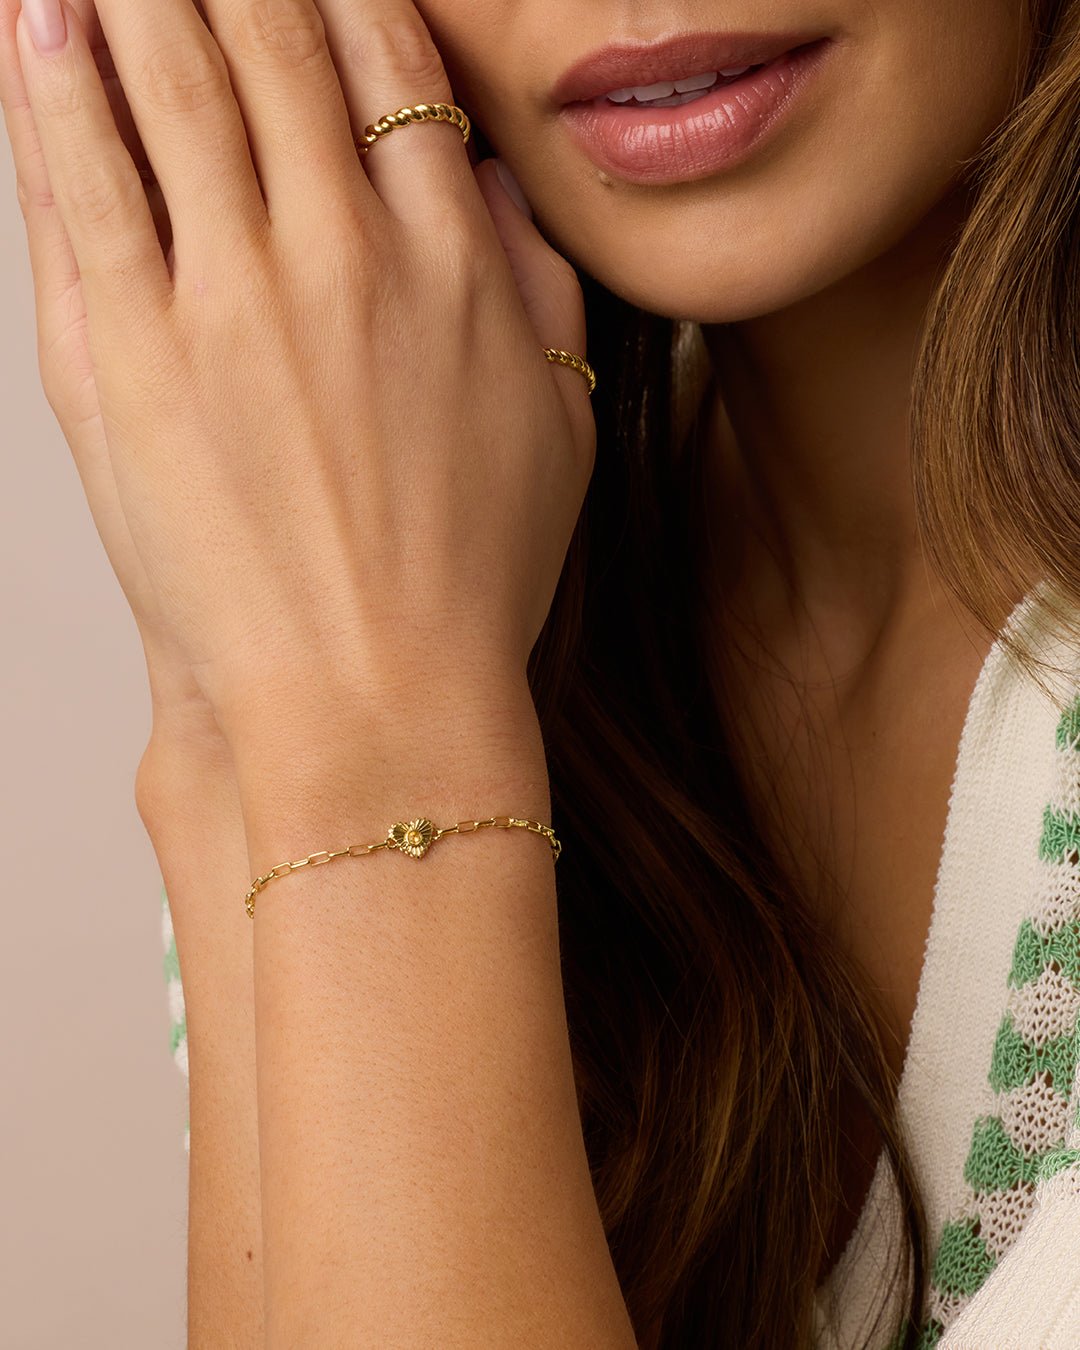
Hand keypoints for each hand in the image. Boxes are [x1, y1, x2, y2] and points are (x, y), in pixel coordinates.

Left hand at [6, 0, 594, 744]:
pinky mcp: (129, 357)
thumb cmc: (473, 577)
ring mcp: (228, 298)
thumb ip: (535, 281)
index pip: (386, 57)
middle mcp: (341, 252)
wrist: (379, 696)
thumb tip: (491, 174)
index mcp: (449, 259)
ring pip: (166, 82)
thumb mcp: (557, 425)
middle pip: (271, 39)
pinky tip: (37, 19)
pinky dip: (49, 85)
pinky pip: (82, 181)